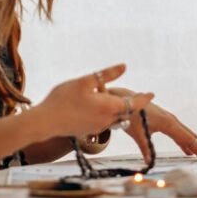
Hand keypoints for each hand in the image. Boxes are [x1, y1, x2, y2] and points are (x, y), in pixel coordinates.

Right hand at [29, 64, 153, 139]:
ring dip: (119, 109)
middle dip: (133, 104)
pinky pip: (105, 122)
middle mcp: (107, 120)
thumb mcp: (85, 81)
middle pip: (126, 112)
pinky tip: (98, 107)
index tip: (152, 94)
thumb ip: (106, 75)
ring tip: (116, 99)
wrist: (45, 122)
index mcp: (109, 107)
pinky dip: (107, 114)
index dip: (144, 98)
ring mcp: (98, 127)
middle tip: (139, 96)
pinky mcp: (89, 131)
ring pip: (116, 118)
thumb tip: (124, 66)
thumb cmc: (63, 99)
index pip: (134, 104)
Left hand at [107, 87, 196, 162]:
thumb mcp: (136, 132)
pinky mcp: (165, 122)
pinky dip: (187, 142)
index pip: (188, 138)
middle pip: (193, 136)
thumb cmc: (130, 115)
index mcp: (168, 123)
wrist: (125, 100)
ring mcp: (170, 121)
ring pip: (188, 135)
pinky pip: (180, 134)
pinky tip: (189, 151)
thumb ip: (144, 147)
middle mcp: (172, 121)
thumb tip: (149, 162)